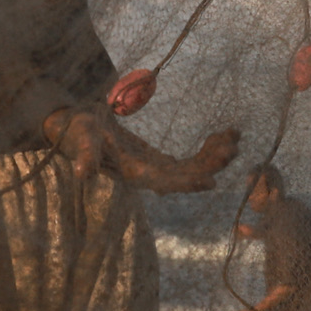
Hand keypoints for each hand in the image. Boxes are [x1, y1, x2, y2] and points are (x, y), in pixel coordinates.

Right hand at [43, 107, 240, 193]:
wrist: (75, 127)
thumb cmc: (77, 130)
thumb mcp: (80, 137)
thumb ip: (84, 154)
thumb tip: (83, 175)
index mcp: (131, 174)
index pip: (163, 182)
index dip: (187, 183)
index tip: (211, 180)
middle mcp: (147, 176)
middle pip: (184, 177)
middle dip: (209, 165)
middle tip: (233, 149)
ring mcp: (155, 169)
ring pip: (191, 169)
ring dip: (214, 156)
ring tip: (235, 137)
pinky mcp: (159, 160)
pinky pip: (189, 160)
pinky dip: (207, 150)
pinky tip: (225, 136)